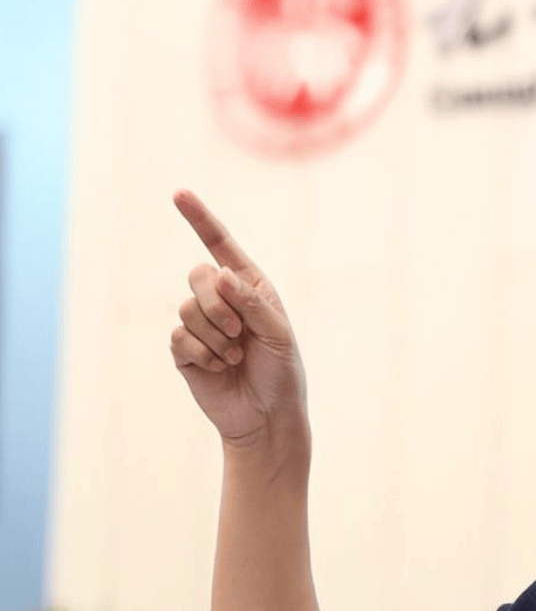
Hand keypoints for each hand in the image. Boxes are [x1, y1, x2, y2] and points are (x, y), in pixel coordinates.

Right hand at [170, 189, 308, 451]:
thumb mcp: (278, 333)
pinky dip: (203, 353)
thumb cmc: (282, 372)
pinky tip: (220, 368)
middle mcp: (222, 300)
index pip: (221, 246)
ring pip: (187, 308)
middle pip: (197, 276)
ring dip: (216, 337)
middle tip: (241, 334)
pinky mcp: (184, 351)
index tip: (179, 193)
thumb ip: (251, 302)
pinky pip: (179, 337)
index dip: (200, 219)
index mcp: (250, 287)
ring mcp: (200, 325)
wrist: (267, 416)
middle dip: (217, 305)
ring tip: (236, 357)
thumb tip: (219, 273)